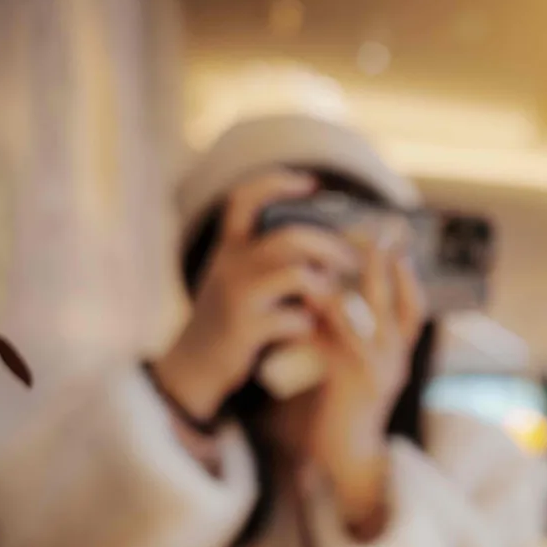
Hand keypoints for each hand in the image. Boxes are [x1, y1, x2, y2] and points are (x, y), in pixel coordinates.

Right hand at [152, 170, 356, 423]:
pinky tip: (307, 330)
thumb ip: (267, 258)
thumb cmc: (228, 317)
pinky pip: (295, 319)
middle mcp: (231, 265)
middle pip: (291, 238)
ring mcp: (238, 297)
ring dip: (325, 287)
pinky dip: (310, 325)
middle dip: (332, 247)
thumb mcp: (236, 278)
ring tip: (329, 300)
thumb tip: (325, 243)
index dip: (277, 183)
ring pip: (298, 275)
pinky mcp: (246, 328)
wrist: (193, 364)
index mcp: (229, 247)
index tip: (311, 182)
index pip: (245, 199)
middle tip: (353, 260)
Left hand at [305, 225, 427, 536]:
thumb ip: (349, 333)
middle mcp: (395, 358)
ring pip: (368, 313)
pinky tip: (307, 302)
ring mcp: (377, 369)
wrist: (345, 456)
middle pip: (395, 299)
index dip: (408, 274)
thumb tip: (332, 293)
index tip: (400, 240)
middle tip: (375, 227)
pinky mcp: (352, 381)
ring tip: (335, 255)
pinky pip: (337, 340)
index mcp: (399, 353)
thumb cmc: (345, 408)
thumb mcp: (353, 363)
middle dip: (386, 260)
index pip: (413, 306)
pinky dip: (322, 319)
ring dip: (352, 281)